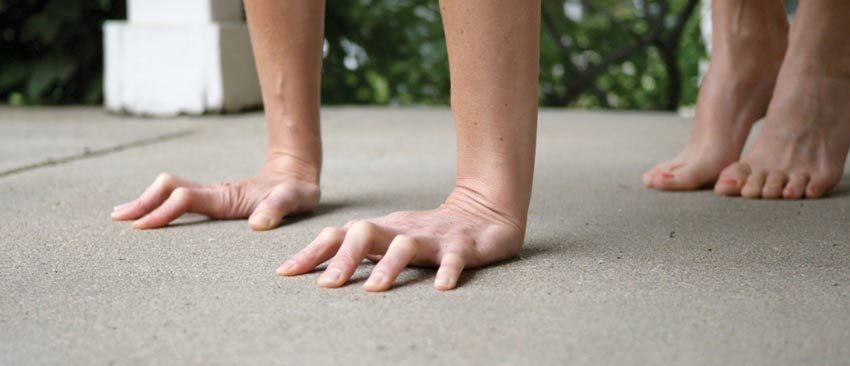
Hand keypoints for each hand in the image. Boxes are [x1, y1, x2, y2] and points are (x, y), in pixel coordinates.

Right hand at [111, 158, 319, 229]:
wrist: (295, 173)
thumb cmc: (296, 190)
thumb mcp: (295, 200)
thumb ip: (278, 208)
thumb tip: (258, 224)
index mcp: (226, 196)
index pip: (186, 200)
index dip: (164, 210)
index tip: (142, 225)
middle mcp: (214, 193)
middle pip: (168, 190)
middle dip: (143, 202)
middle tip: (117, 218)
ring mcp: (212, 195)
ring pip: (169, 191)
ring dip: (146, 201)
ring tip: (121, 215)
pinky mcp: (214, 198)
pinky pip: (179, 198)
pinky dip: (159, 203)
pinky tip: (147, 214)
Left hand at [276, 189, 524, 290]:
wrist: (485, 210)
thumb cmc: (429, 232)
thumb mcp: (390, 239)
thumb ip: (360, 252)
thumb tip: (317, 271)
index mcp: (381, 229)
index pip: (339, 236)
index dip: (311, 252)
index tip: (285, 273)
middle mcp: (401, 230)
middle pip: (366, 235)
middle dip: (344, 259)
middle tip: (326, 285)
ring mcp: (432, 237)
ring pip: (405, 247)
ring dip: (388, 267)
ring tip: (373, 291)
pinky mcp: (462, 247)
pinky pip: (454, 259)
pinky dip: (447, 272)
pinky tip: (441, 288)